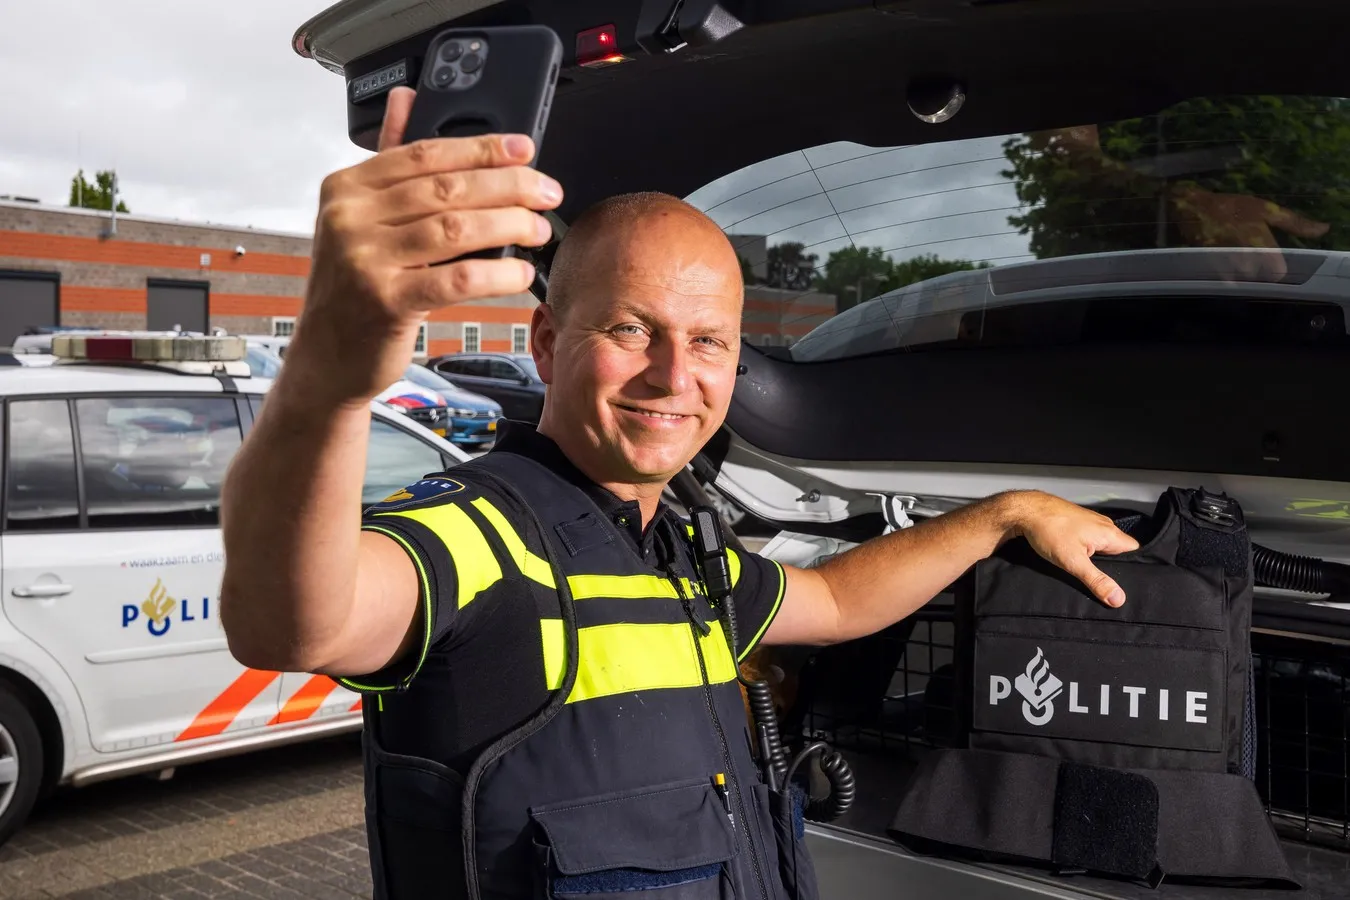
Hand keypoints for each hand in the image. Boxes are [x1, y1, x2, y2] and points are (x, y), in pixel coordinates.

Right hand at [285, 86, 563, 407]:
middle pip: (447, 187)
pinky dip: (498, 273)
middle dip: (508, 186)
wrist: (325, 358)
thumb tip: (408, 99)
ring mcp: (365, 260)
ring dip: (510, 225)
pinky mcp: (387, 301)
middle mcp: (350, 218)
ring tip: (539, 229)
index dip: (482, 148)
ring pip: (456, 228)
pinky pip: (458, 277)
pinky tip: (520, 272)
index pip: (426, 153)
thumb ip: (389, 163)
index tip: (525, 150)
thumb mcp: (360, 221)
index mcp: (346, 188)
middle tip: (546, 192)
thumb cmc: (353, 289)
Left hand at [1005, 492, 1139, 607]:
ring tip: (1091, 573)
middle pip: (1119, 550)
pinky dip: (1086, 551)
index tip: (1127, 584)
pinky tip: (1078, 559)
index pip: (1135, 551)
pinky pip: (1090, 541)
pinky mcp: (1077, 524)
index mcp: (1109, 533)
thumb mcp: (1073, 562)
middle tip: (1105, 583)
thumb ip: (1097, 580)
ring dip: (1098, 559)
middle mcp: (1104, 526)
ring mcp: (1090, 523)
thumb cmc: (1049, 531)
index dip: (1133, 567)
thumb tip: (1118, 598)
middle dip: (1114, 566)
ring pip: (1103, 546)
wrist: (1025, 511)